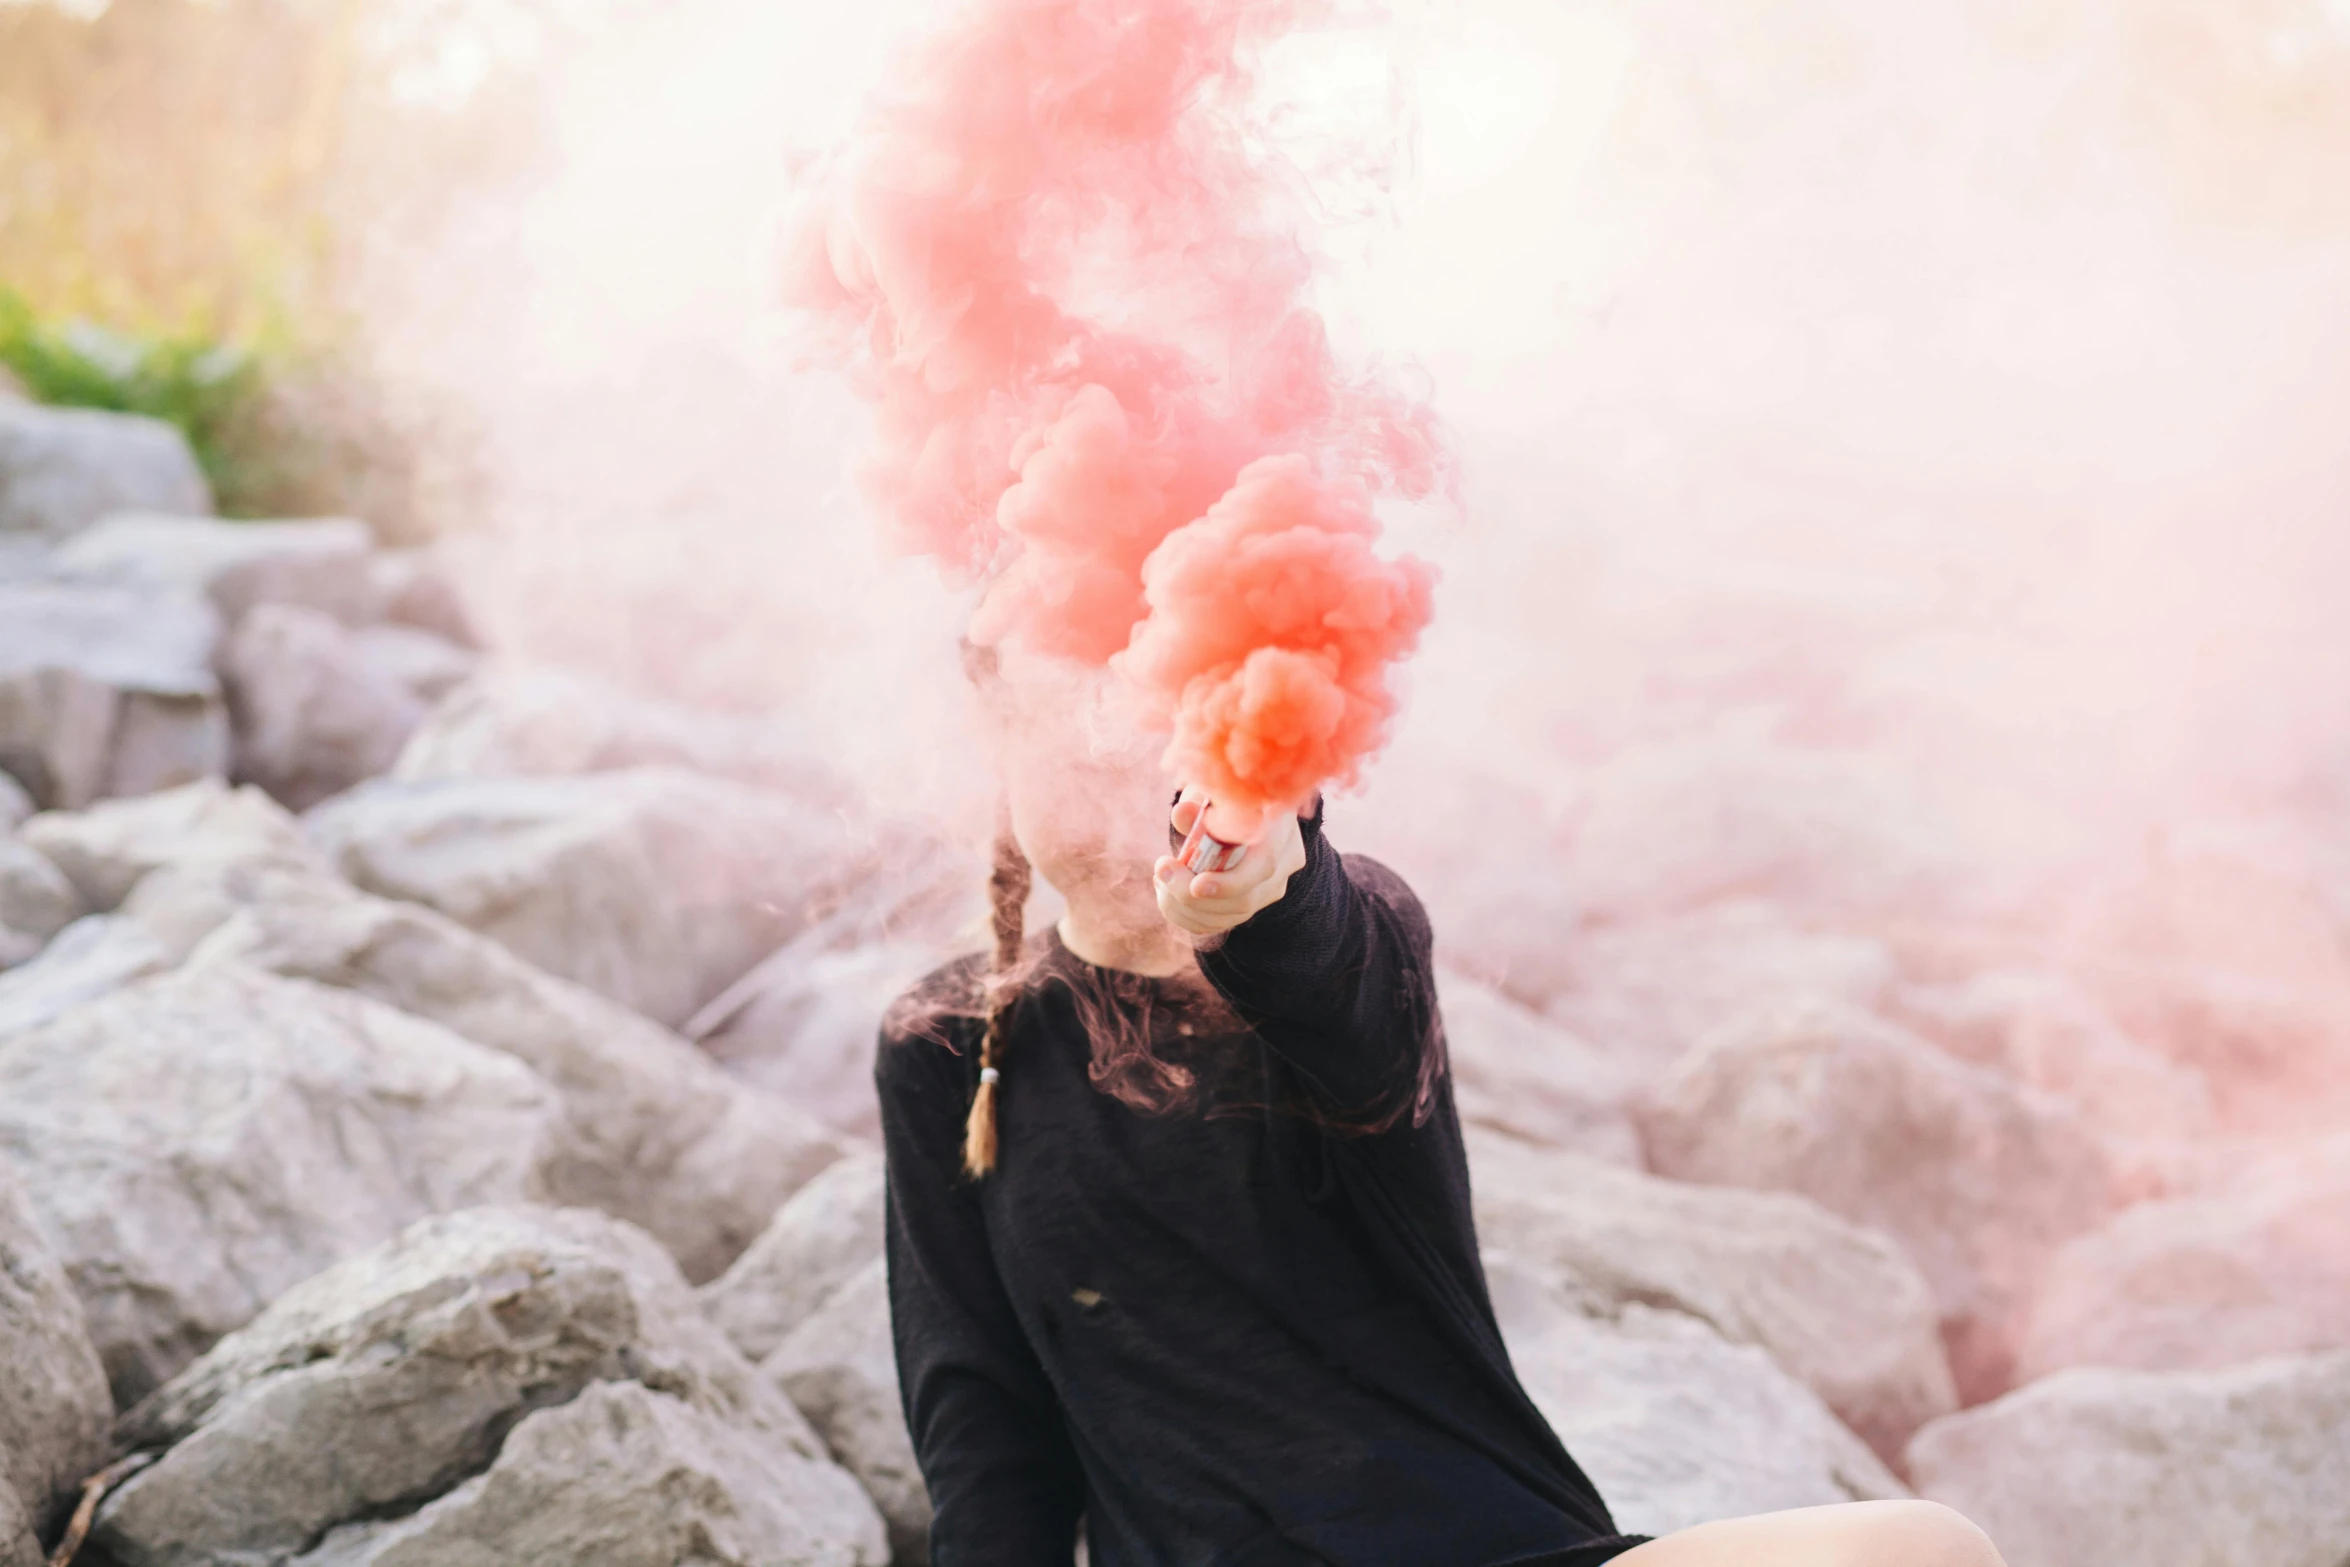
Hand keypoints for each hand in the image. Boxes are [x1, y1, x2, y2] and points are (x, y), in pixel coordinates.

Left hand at [1153, 789, 1307, 937]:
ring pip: (1232, 915)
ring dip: (1186, 907)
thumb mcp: (1212, 789)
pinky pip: (1223, 922)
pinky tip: (1169, 895)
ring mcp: (1273, 885)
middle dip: (1193, 896)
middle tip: (1161, 872)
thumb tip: (1181, 814)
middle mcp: (1285, 861)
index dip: (1229, 883)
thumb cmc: (1224, 793)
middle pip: (1245, 898)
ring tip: (1161, 880)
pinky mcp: (1256, 901)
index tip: (1194, 885)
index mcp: (1279, 826)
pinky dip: (1190, 916)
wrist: (1240, 805)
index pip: (1263, 866)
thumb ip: (1198, 802)